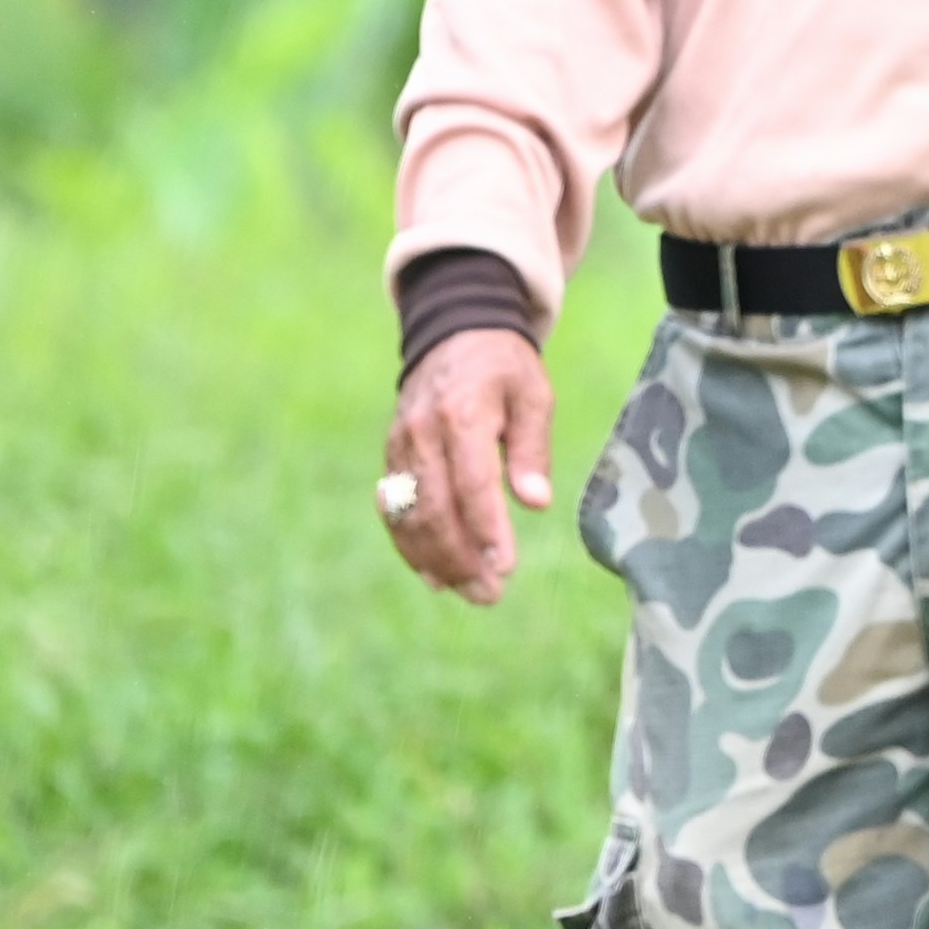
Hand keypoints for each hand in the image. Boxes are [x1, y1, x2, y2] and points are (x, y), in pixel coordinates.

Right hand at [382, 327, 563, 603]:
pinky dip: (411, 546)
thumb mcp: (533, 395)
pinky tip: (435, 575)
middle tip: (490, 594)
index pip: (472, 482)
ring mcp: (401, 446)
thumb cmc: (504, 370)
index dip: (486, 529)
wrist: (453, 333)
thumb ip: (533, 449)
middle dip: (460, 558)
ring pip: (409, 516)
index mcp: (462, 413)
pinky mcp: (391, 457)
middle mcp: (423, 433)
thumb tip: (537, 503)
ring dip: (436, 561)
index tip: (505, 567)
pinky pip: (395, 510)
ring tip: (469, 592)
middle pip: (434, 508)